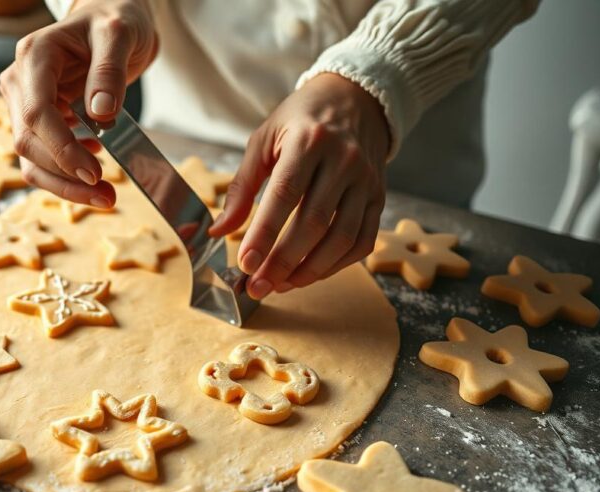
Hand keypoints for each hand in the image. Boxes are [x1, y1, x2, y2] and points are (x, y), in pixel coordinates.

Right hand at [0, 0, 157, 207]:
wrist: (108, 18)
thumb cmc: (113, 20)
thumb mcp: (120, 34)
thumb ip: (109, 70)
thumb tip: (101, 112)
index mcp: (34, 57)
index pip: (35, 113)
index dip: (61, 148)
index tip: (93, 171)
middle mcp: (20, 82)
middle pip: (28, 142)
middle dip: (64, 174)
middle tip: (106, 194)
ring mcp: (24, 103)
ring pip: (30, 158)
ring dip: (63, 184)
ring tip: (103, 196)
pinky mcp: (36, 121)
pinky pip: (43, 158)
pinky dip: (65, 174)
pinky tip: (93, 169)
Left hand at [209, 73, 389, 299]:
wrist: (356, 98)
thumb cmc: (301, 120)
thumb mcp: (263, 140)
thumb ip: (241, 186)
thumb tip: (220, 231)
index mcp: (308, 141)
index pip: (284, 195)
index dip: (264, 234)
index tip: (245, 263)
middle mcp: (343, 161)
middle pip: (313, 222)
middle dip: (282, 261)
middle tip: (256, 285)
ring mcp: (366, 181)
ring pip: (342, 238)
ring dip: (309, 270)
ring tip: (280, 285)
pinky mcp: (379, 197)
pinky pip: (363, 241)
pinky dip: (337, 265)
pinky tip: (310, 274)